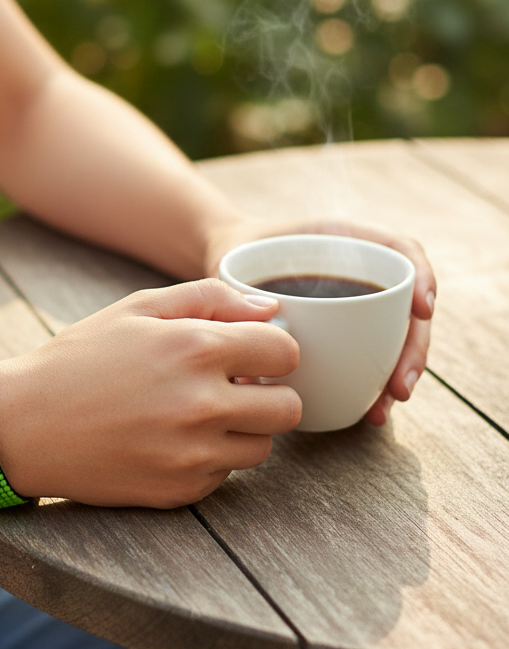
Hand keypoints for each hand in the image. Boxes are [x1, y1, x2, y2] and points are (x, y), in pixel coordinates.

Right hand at [0, 279, 300, 508]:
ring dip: (242, 429)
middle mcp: (204, 405)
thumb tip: (270, 310)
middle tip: (230, 386)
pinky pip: (225, 475)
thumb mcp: (137, 309)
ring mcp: (193, 456)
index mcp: (197, 349)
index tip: (249, 353)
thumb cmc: (80, 357)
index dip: (270, 349)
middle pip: (288, 407)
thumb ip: (209, 298)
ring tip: (196, 413)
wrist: (23, 424)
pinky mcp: (180, 492)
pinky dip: (209, 458)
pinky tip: (169, 439)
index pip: (285, 353)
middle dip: (267, 392)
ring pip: (263, 447)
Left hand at [204, 217, 435, 426]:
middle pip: (403, 305)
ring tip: (381, 409)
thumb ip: (238, 290)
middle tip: (399, 387)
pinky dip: (372, 382)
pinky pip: (369, 355)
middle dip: (412, 348)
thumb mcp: (231, 261)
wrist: (226, 260)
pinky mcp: (345, 330)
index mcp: (341, 239)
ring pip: (394, 335)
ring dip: (396, 373)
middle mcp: (357, 269)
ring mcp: (355, 300)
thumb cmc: (234, 256)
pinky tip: (366, 409)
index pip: (399, 249)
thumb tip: (254, 340)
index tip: (421, 311)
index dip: (420, 276)